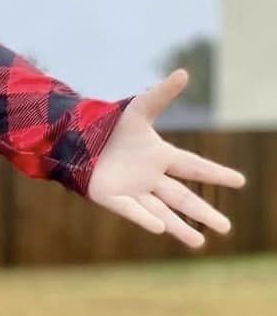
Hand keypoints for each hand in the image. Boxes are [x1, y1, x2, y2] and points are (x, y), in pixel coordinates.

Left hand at [87, 68, 246, 247]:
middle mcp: (150, 176)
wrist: (75, 137)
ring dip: (180, 227)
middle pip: (182, 197)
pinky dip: (145, 219)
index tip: (240, 181)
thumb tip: (183, 72)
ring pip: (161, 211)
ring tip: (200, 243)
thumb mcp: (137, 109)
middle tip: (226, 227)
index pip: (194, 166)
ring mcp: (132, 189)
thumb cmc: (109, 124)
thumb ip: (161, 95)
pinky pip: (132, 210)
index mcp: (160, 155)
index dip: (216, 173)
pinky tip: (162, 229)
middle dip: (203, 212)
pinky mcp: (111, 198)